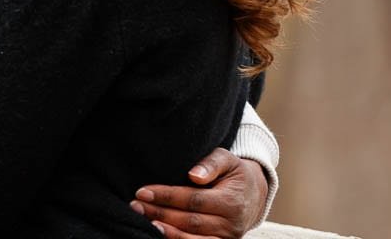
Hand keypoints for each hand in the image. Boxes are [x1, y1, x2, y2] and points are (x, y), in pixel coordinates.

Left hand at [129, 149, 267, 237]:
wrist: (254, 195)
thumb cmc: (234, 174)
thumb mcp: (227, 159)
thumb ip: (211, 163)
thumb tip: (194, 175)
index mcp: (231, 201)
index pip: (193, 200)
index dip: (166, 196)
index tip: (142, 191)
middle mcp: (231, 224)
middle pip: (190, 221)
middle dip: (160, 213)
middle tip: (136, 206)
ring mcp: (227, 238)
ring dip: (168, 232)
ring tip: (146, 223)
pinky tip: (162, 233)